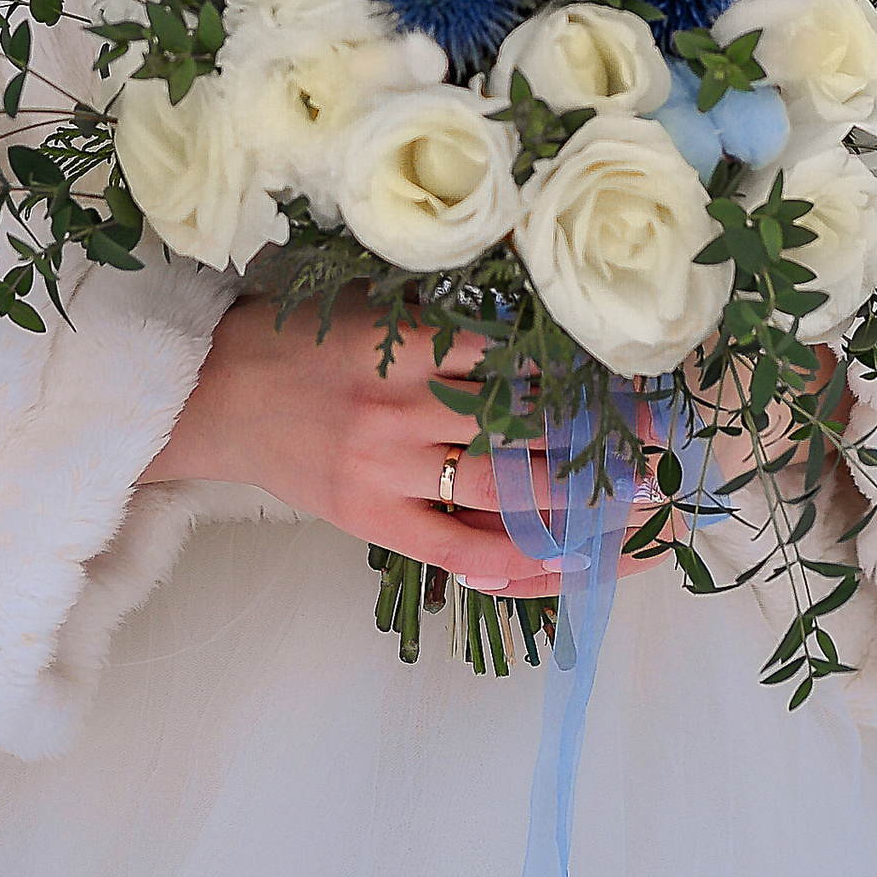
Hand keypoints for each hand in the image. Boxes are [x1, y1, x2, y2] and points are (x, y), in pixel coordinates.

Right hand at [138, 294, 662, 597]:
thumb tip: (537, 339)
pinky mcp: (373, 521)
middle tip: (661, 456)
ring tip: (635, 510)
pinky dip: (517, 564)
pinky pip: (458, 553)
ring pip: (503, 492)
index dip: (583, 380)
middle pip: (525, 431)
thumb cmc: (297, 343)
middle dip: (600, 447)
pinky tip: (566, 564)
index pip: (516, 364)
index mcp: (406, 348)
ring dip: (577, 503)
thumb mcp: (371, 312)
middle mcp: (403, 412)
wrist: (216, 398)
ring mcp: (389, 474)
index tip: (637, 390)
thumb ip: (446, 327)